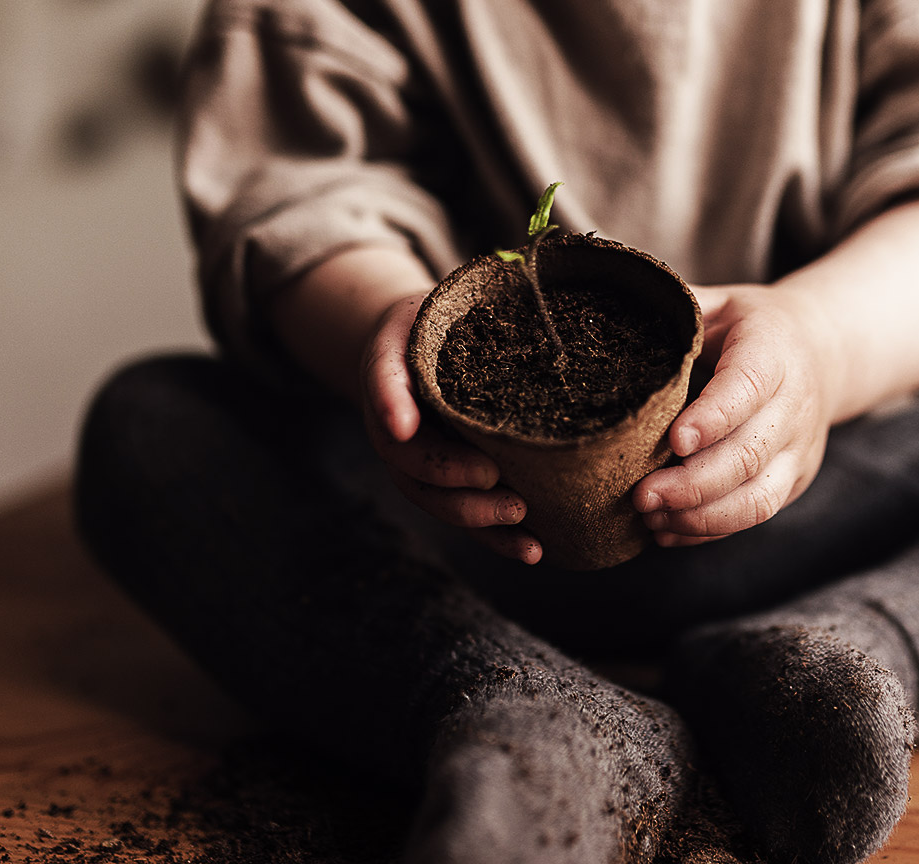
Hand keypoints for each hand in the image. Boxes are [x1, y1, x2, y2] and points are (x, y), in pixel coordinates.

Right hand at [361, 293, 543, 563]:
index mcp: (388, 371)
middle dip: (451, 479)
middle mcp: (395, 425)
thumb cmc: (441, 320)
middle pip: (411, 463)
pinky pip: (466, 515)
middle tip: (494, 481)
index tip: (404, 425)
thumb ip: (463, 298)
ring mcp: (419, 461)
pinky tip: (534, 550)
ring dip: (478, 519)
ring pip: (437, 500)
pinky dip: (497, 538)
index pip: (383, 387)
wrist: (423, 348)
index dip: (391, 406)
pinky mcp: (449, 484)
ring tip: (522, 524)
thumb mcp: (440, 299)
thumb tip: (528, 263)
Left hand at [631, 285, 845, 545]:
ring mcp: (798, 451)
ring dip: (701, 516)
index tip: (675, 439)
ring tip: (650, 519)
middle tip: (641, 495)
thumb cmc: (752, 328)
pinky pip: (754, 516)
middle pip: (749, 454)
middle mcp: (794, 406)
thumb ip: (678, 308)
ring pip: (758, 497)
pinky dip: (710, 530)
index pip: (748, 388)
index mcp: (774, 352)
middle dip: (693, 483)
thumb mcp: (721, 303)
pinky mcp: (793, 482)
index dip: (713, 418)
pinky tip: (667, 531)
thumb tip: (614, 309)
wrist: (823, 352)